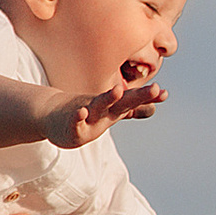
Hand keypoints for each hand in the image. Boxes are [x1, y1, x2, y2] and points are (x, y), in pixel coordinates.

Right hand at [44, 68, 167, 150]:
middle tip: (155, 88)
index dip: (147, 98)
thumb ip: (132, 111)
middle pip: (122, 102)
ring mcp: (86, 114)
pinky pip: (75, 120)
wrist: (51, 114)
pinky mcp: (71, 125)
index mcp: (113, 108)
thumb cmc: (86, 114)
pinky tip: (83, 112)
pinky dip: (78, 116)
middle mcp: (102, 108)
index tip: (164, 94)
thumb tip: (154, 109)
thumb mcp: (111, 114)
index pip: (133, 101)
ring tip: (118, 91)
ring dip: (108, 99)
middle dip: (138, 96)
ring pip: (98, 106)